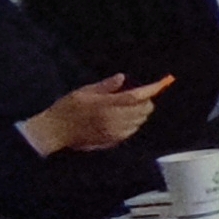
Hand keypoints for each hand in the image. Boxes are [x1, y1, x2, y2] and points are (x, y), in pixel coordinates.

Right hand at [25, 75, 167, 153]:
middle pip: (143, 110)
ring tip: (130, 106)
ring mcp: (114, 132)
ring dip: (141, 112)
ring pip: (140, 121)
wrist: (55, 131)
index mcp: (105, 105)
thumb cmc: (67, 108)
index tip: (162, 83)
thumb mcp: (84, 92)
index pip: (136, 97)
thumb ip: (105, 86)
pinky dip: (134, 123)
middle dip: (147, 101)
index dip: (151, 89)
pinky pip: (132, 131)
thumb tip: (122, 77)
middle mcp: (113, 120)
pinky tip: (124, 118)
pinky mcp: (112, 141)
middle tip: (140, 94)